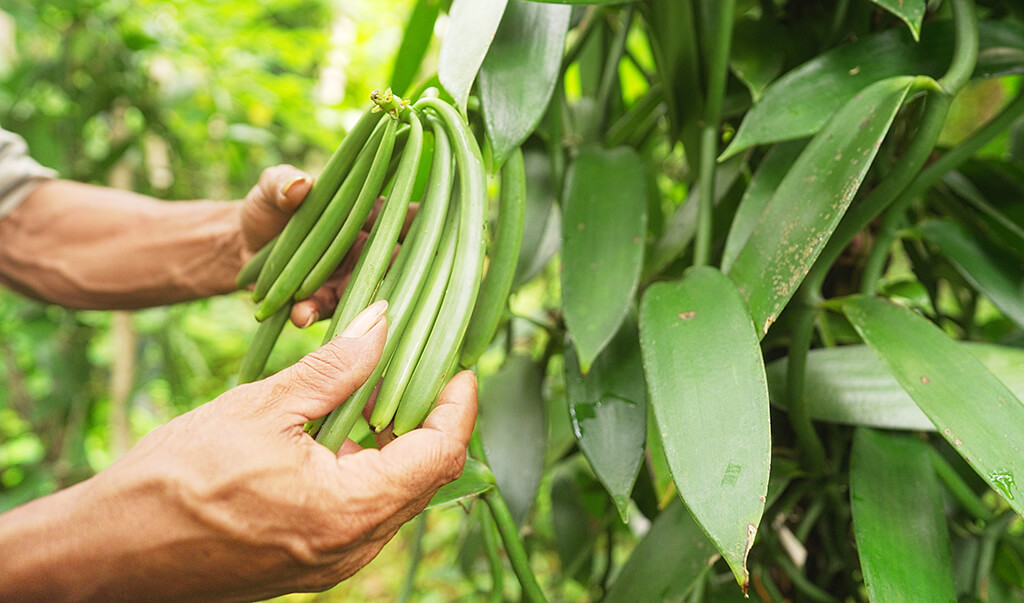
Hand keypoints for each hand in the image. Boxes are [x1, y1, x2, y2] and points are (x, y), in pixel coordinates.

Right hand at [0, 302, 477, 600]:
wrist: (106, 552)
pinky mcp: (310, 562)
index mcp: (349, 511)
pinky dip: (364, 466)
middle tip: (416, 363)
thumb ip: (334, 368)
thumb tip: (383, 322)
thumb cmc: (174, 481)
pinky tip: (341, 428)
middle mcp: (353, 548)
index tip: (456, 362)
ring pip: (394, 493)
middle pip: (425, 475)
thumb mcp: (261, 408)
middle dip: (428, 415)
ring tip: (374, 386)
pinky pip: (361, 510)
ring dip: (394, 439)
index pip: (440, 453)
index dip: (458, 404)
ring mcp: (333, 562)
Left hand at [238, 165, 415, 328]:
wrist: (240, 245)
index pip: (403, 216)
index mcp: (365, 213)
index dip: (426, 222)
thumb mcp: (271, 189)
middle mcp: (365, 248)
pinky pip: (327, 310)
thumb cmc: (269, 207)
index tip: (438, 229)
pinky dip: (314, 313)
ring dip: (355, 303)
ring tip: (333, 302)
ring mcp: (348, 277)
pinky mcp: (325, 300)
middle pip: (395, 263)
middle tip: (398, 282)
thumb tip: (298, 185)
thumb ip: (282, 182)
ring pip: (364, 293)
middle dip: (399, 276)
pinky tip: (300, 314)